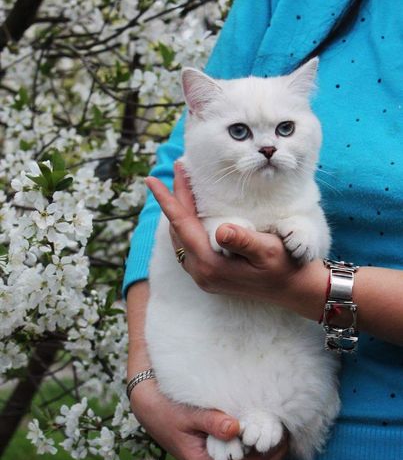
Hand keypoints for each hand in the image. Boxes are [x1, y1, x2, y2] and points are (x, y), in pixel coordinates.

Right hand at [130, 378, 288, 459]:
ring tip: (282, 436)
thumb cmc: (167, 411)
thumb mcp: (188, 414)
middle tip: (289, 436)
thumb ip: (211, 422)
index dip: (269, 455)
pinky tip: (265, 437)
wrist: (149, 408)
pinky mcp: (215, 459)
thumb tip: (235, 428)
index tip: (283, 436)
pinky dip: (257, 453)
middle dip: (274, 457)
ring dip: (268, 457)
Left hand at [144, 162, 302, 304]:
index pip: (182, 226)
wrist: (293, 290)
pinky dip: (188, 225)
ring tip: (184, 185)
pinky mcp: (209, 275)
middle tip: (180, 169)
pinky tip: (194, 211)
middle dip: (175, 199)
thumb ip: (244, 240)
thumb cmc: (284, 267)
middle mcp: (201, 272)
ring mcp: (203, 276)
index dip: (167, 201)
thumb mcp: (268, 251)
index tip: (151, 180)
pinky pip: (189, 246)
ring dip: (180, 211)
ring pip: (182, 238)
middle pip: (179, 229)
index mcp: (210, 265)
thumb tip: (222, 230)